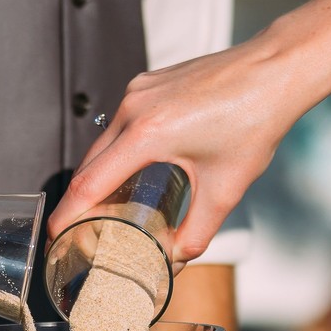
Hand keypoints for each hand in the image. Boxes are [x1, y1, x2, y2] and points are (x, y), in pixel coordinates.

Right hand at [48, 34, 311, 262]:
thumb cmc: (254, 120)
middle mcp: (134, 108)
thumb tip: (177, 261)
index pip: (89, 183)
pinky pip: (122, 122)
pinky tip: (133, 168)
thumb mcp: (225, 189)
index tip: (56, 236)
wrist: (275, 70)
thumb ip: (197, 232)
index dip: (68, 214)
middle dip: (82, 199)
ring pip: (105, 141)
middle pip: (90, 163)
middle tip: (82, 230)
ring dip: (101, 173)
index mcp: (147, 134)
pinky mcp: (150, 83)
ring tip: (108, 205)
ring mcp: (140, 91)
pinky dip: (119, 149)